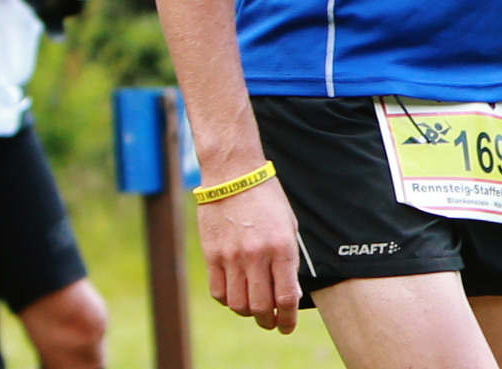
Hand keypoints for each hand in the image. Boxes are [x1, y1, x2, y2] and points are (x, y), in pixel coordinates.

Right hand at [200, 177, 302, 333]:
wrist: (234, 175)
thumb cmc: (267, 199)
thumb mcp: (289, 225)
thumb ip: (289, 259)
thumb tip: (289, 292)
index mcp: (281, 247)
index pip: (286, 297)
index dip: (289, 318)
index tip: (288, 326)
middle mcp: (257, 255)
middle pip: (261, 307)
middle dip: (269, 321)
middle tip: (272, 322)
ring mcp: (231, 257)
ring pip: (238, 304)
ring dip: (249, 313)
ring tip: (255, 310)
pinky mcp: (212, 255)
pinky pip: (218, 292)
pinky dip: (228, 301)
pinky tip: (236, 295)